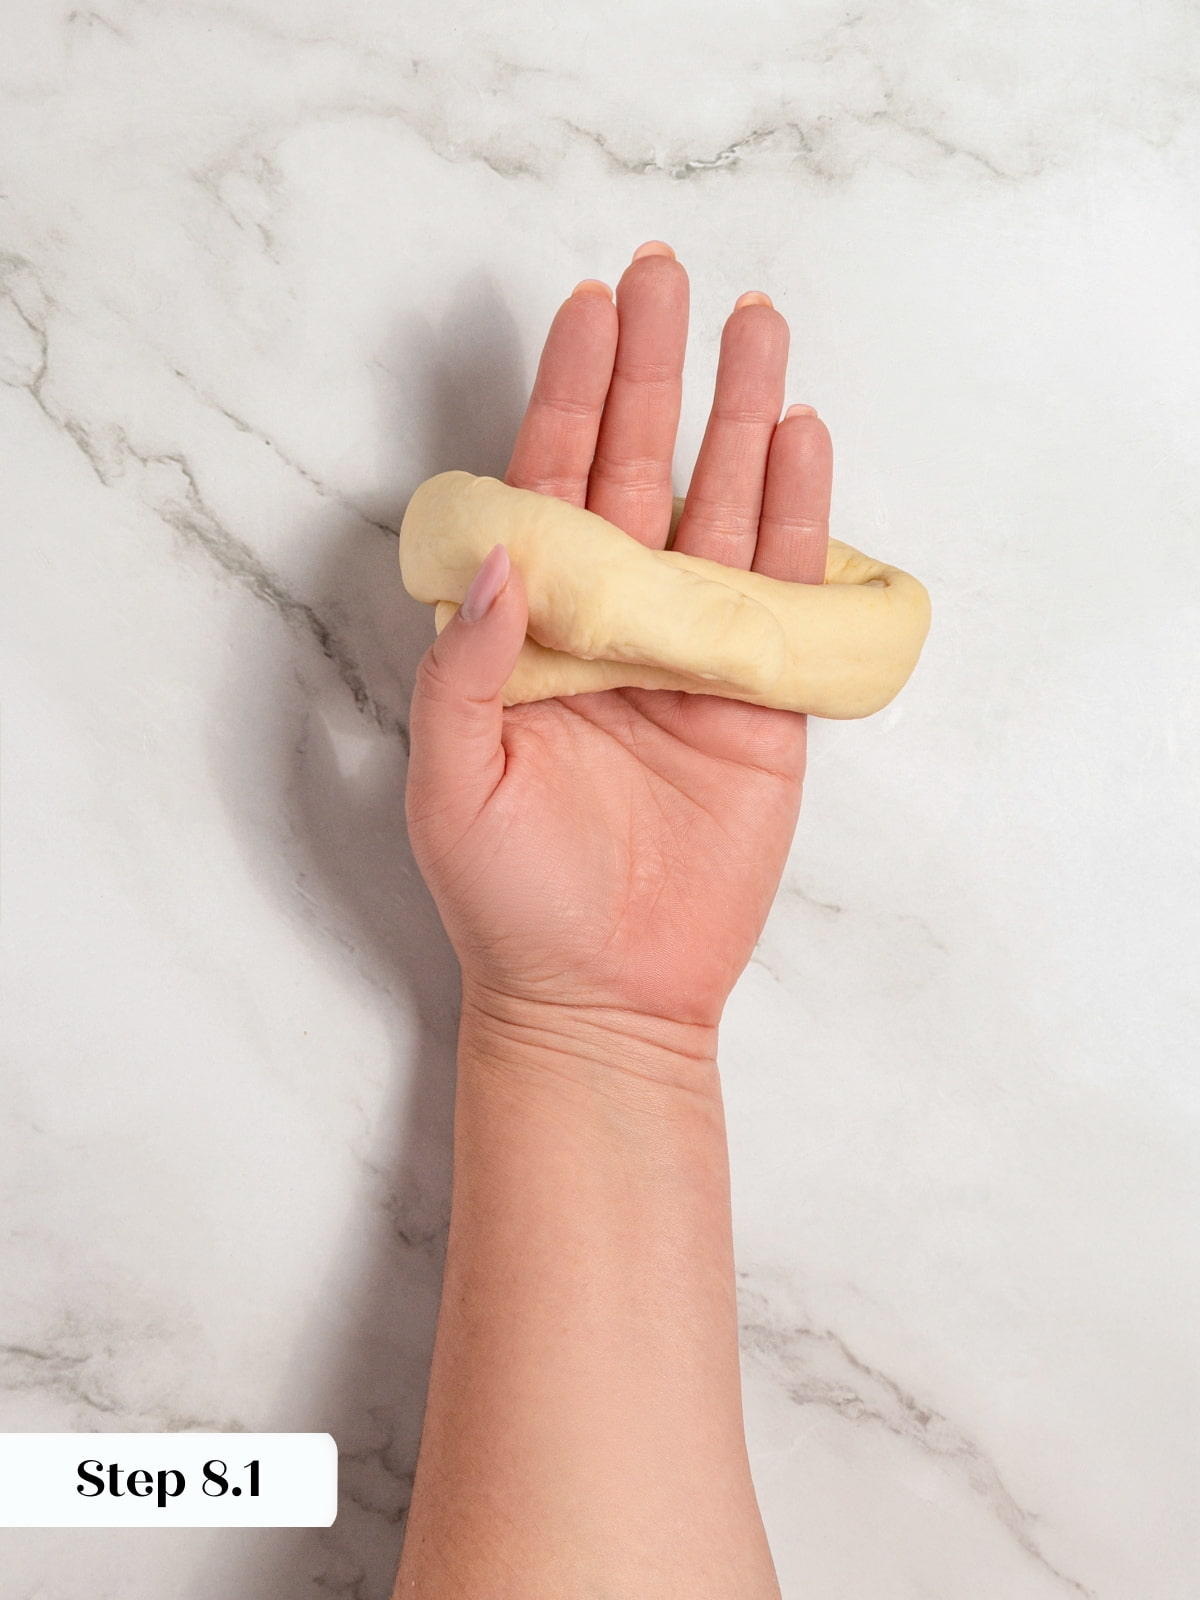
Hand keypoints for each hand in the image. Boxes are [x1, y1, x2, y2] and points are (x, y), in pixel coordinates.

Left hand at [405, 242, 831, 1034]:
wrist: (602, 995)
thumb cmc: (507, 895)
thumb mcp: (453, 778)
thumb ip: (466, 663)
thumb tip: (501, 556)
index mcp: (533, 630)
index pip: (550, 486)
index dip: (567, 396)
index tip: (585, 308)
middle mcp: (613, 623)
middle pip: (639, 474)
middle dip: (654, 375)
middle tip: (670, 277)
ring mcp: (691, 655)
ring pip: (720, 514)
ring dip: (739, 420)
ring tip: (758, 329)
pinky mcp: (760, 702)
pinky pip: (782, 593)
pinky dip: (798, 517)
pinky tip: (800, 440)